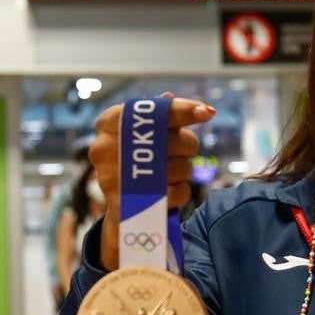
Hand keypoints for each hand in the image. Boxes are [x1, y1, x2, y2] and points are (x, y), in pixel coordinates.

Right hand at [90, 96, 215, 270]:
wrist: (120, 200)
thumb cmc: (133, 155)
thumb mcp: (138, 131)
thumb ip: (163, 115)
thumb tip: (202, 110)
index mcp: (109, 123)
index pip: (150, 112)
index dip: (183, 111)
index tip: (207, 112)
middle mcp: (106, 147)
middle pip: (172, 140)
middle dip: (186, 144)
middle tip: (179, 150)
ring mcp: (117, 178)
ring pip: (180, 167)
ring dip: (184, 169)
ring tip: (170, 171)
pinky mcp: (132, 204)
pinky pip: (178, 193)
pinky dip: (182, 190)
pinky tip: (171, 188)